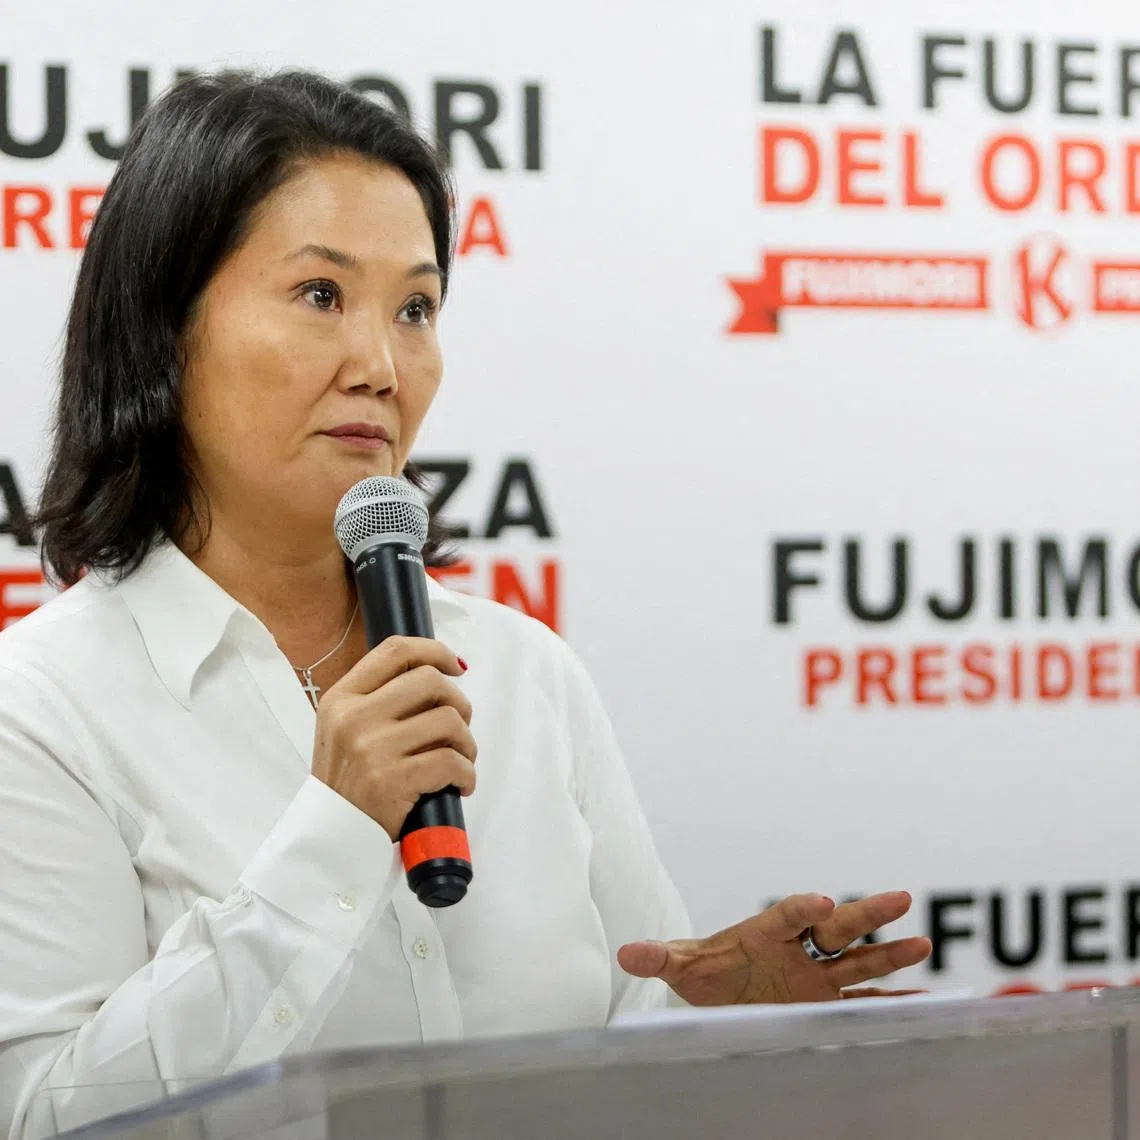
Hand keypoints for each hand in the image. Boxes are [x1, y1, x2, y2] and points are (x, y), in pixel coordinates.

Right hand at [312, 636, 475, 840]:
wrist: (330, 840)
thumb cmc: (347, 784)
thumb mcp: (343, 731)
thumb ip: (378, 700)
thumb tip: (437, 672)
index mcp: (341, 699)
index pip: (395, 651)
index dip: (434, 651)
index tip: (455, 666)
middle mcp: (353, 718)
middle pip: (430, 682)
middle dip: (458, 703)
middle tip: (457, 729)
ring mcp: (372, 749)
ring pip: (448, 721)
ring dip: (466, 743)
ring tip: (459, 761)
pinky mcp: (392, 781)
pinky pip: (452, 761)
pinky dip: (466, 774)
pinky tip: (459, 785)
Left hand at [617, 891, 930, 1004]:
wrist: (722, 993)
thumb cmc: (705, 973)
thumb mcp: (682, 968)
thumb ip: (661, 958)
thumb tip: (628, 953)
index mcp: (764, 931)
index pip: (786, 914)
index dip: (801, 907)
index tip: (818, 901)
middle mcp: (797, 948)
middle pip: (835, 927)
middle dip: (866, 913)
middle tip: (900, 897)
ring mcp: (816, 975)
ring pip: (858, 960)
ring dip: (889, 954)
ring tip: (922, 944)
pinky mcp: (825, 1001)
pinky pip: (863, 999)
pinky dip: (891, 1001)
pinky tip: (923, 1002)